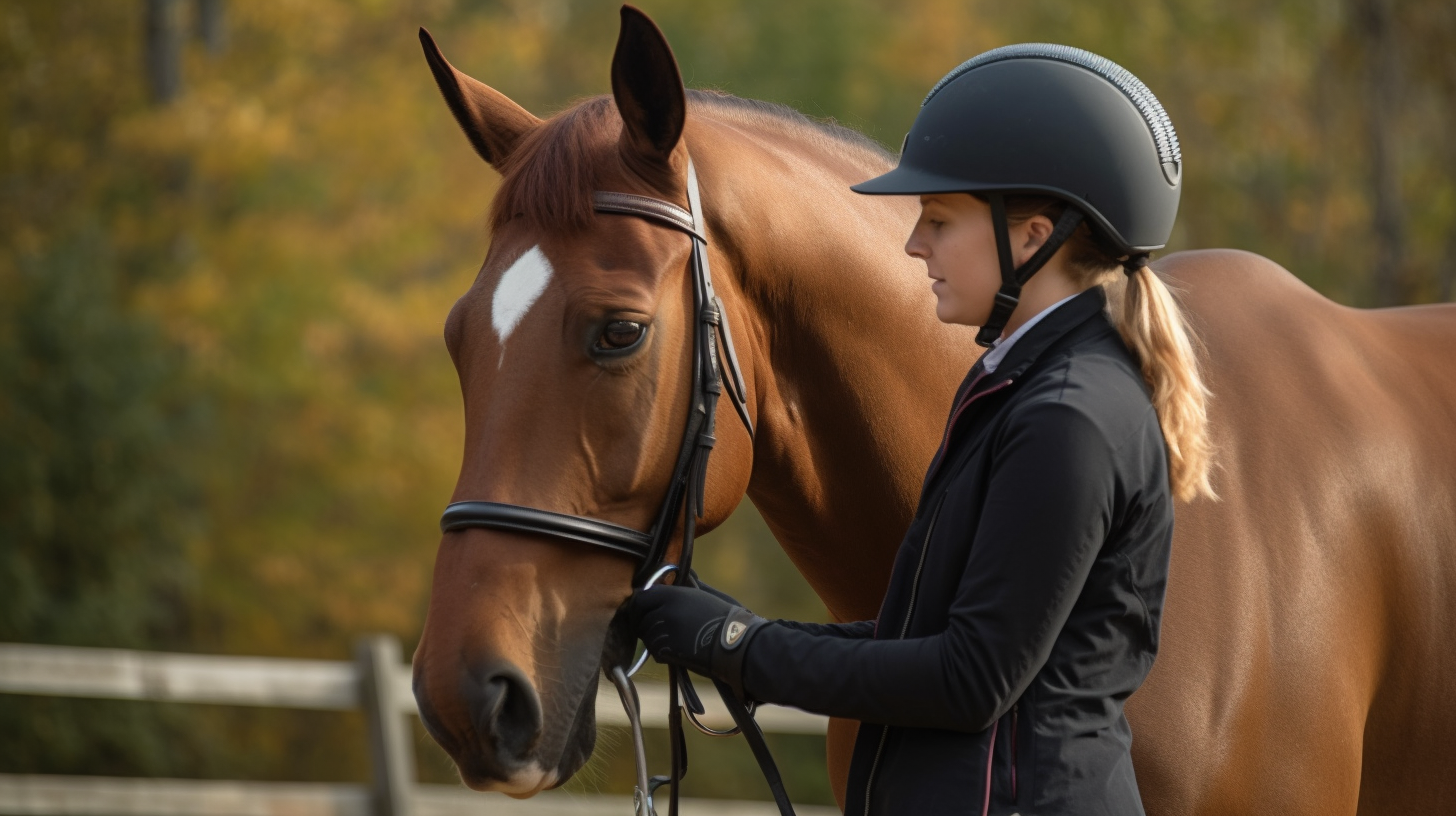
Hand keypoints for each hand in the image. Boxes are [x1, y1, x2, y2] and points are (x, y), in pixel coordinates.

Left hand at [626, 584, 764, 688]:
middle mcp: (663, 612)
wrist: (736, 645)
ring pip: (645, 635)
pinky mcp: (665, 652)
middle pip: (639, 616)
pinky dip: (661, 650)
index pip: (641, 597)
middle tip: (658, 624)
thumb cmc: (726, 619)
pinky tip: (677, 648)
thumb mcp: (707, 594)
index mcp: (673, 595)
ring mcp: (662, 633)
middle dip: (645, 620)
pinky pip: (654, 650)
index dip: (642, 603)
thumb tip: (683, 573)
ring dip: (654, 636)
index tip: (648, 606)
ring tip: (673, 637)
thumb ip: (689, 584)